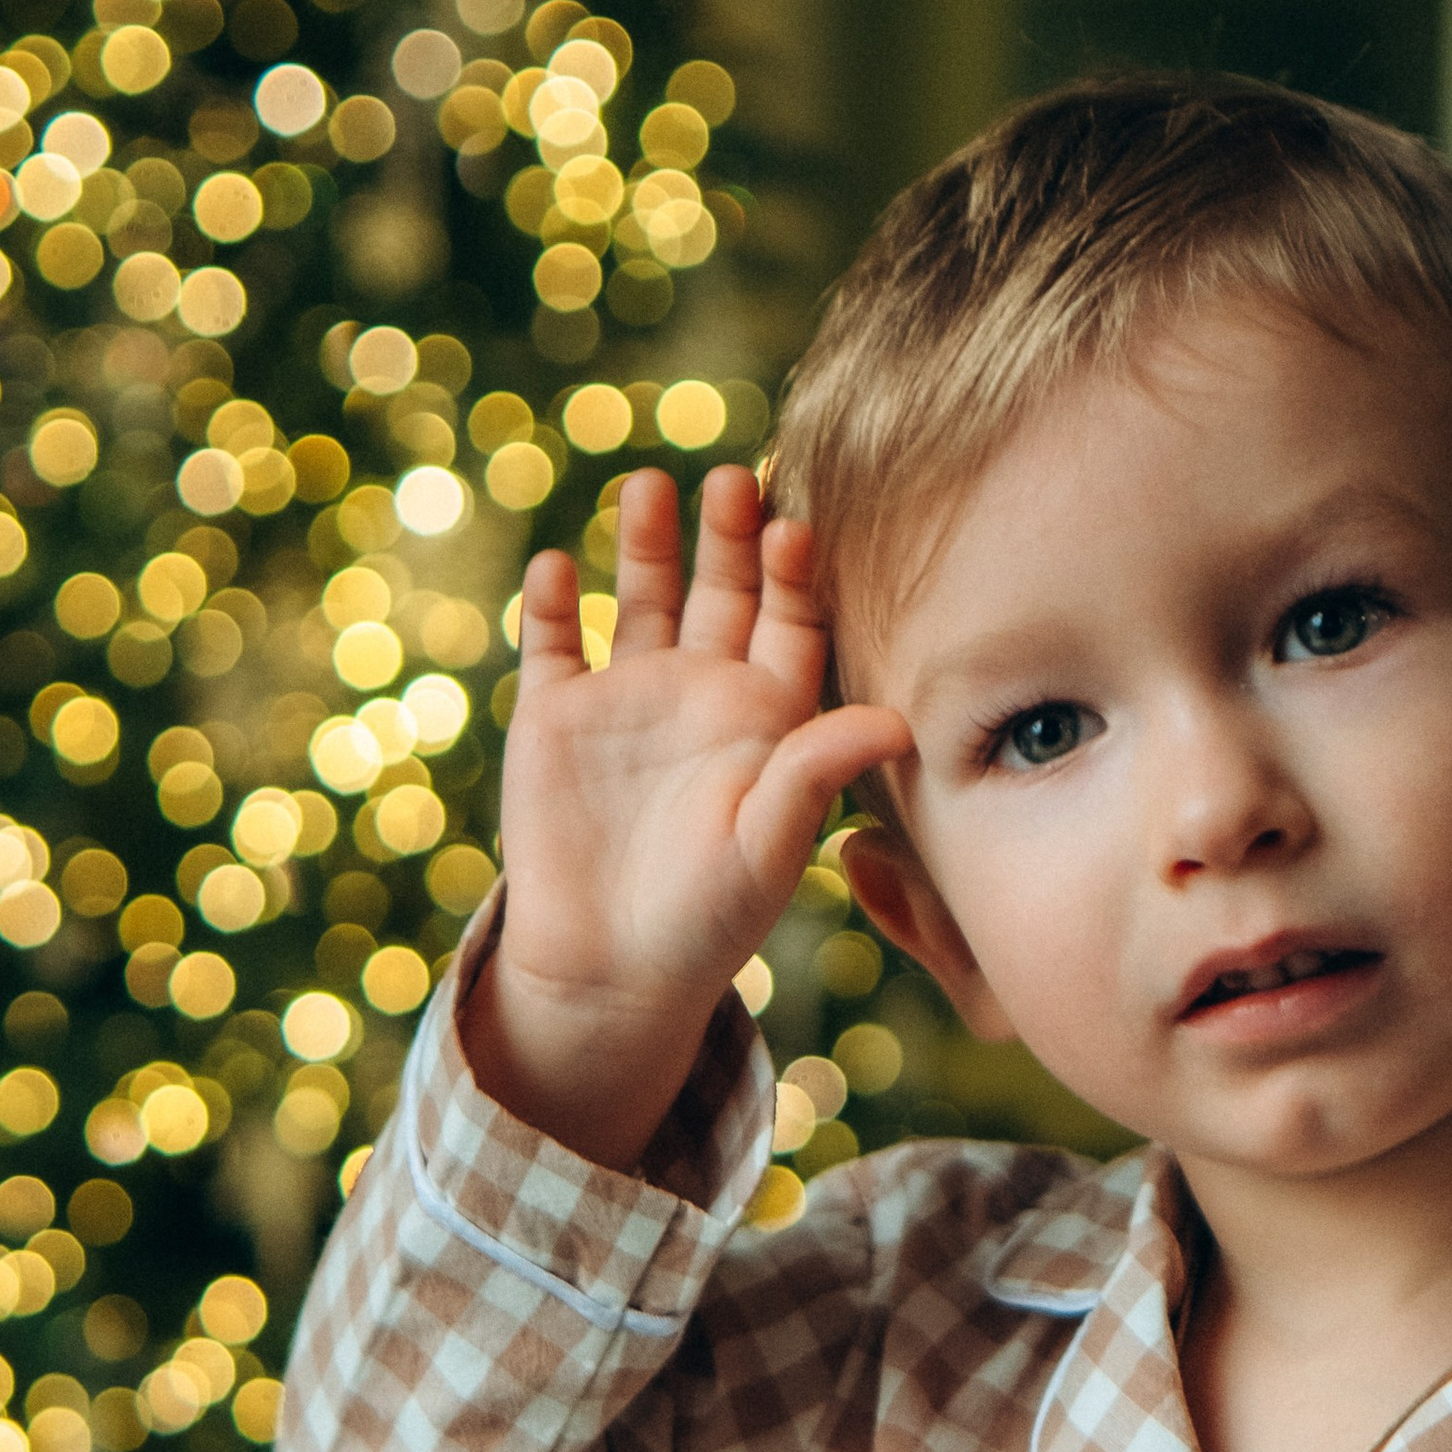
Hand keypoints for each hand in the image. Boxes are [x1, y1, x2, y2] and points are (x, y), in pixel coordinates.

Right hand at [467, 465, 909, 1163]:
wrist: (610, 970)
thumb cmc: (709, 918)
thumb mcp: (771, 846)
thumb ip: (818, 774)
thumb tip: (898, 721)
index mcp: (767, 717)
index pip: (791, 624)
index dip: (795, 577)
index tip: (798, 529)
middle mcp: (702, 691)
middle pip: (722, 590)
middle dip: (728, 536)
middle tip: (734, 481)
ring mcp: (626, 696)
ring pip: (641, 597)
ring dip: (646, 543)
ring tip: (651, 486)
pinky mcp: (554, 716)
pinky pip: (554, 643)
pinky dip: (552, 604)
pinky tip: (559, 567)